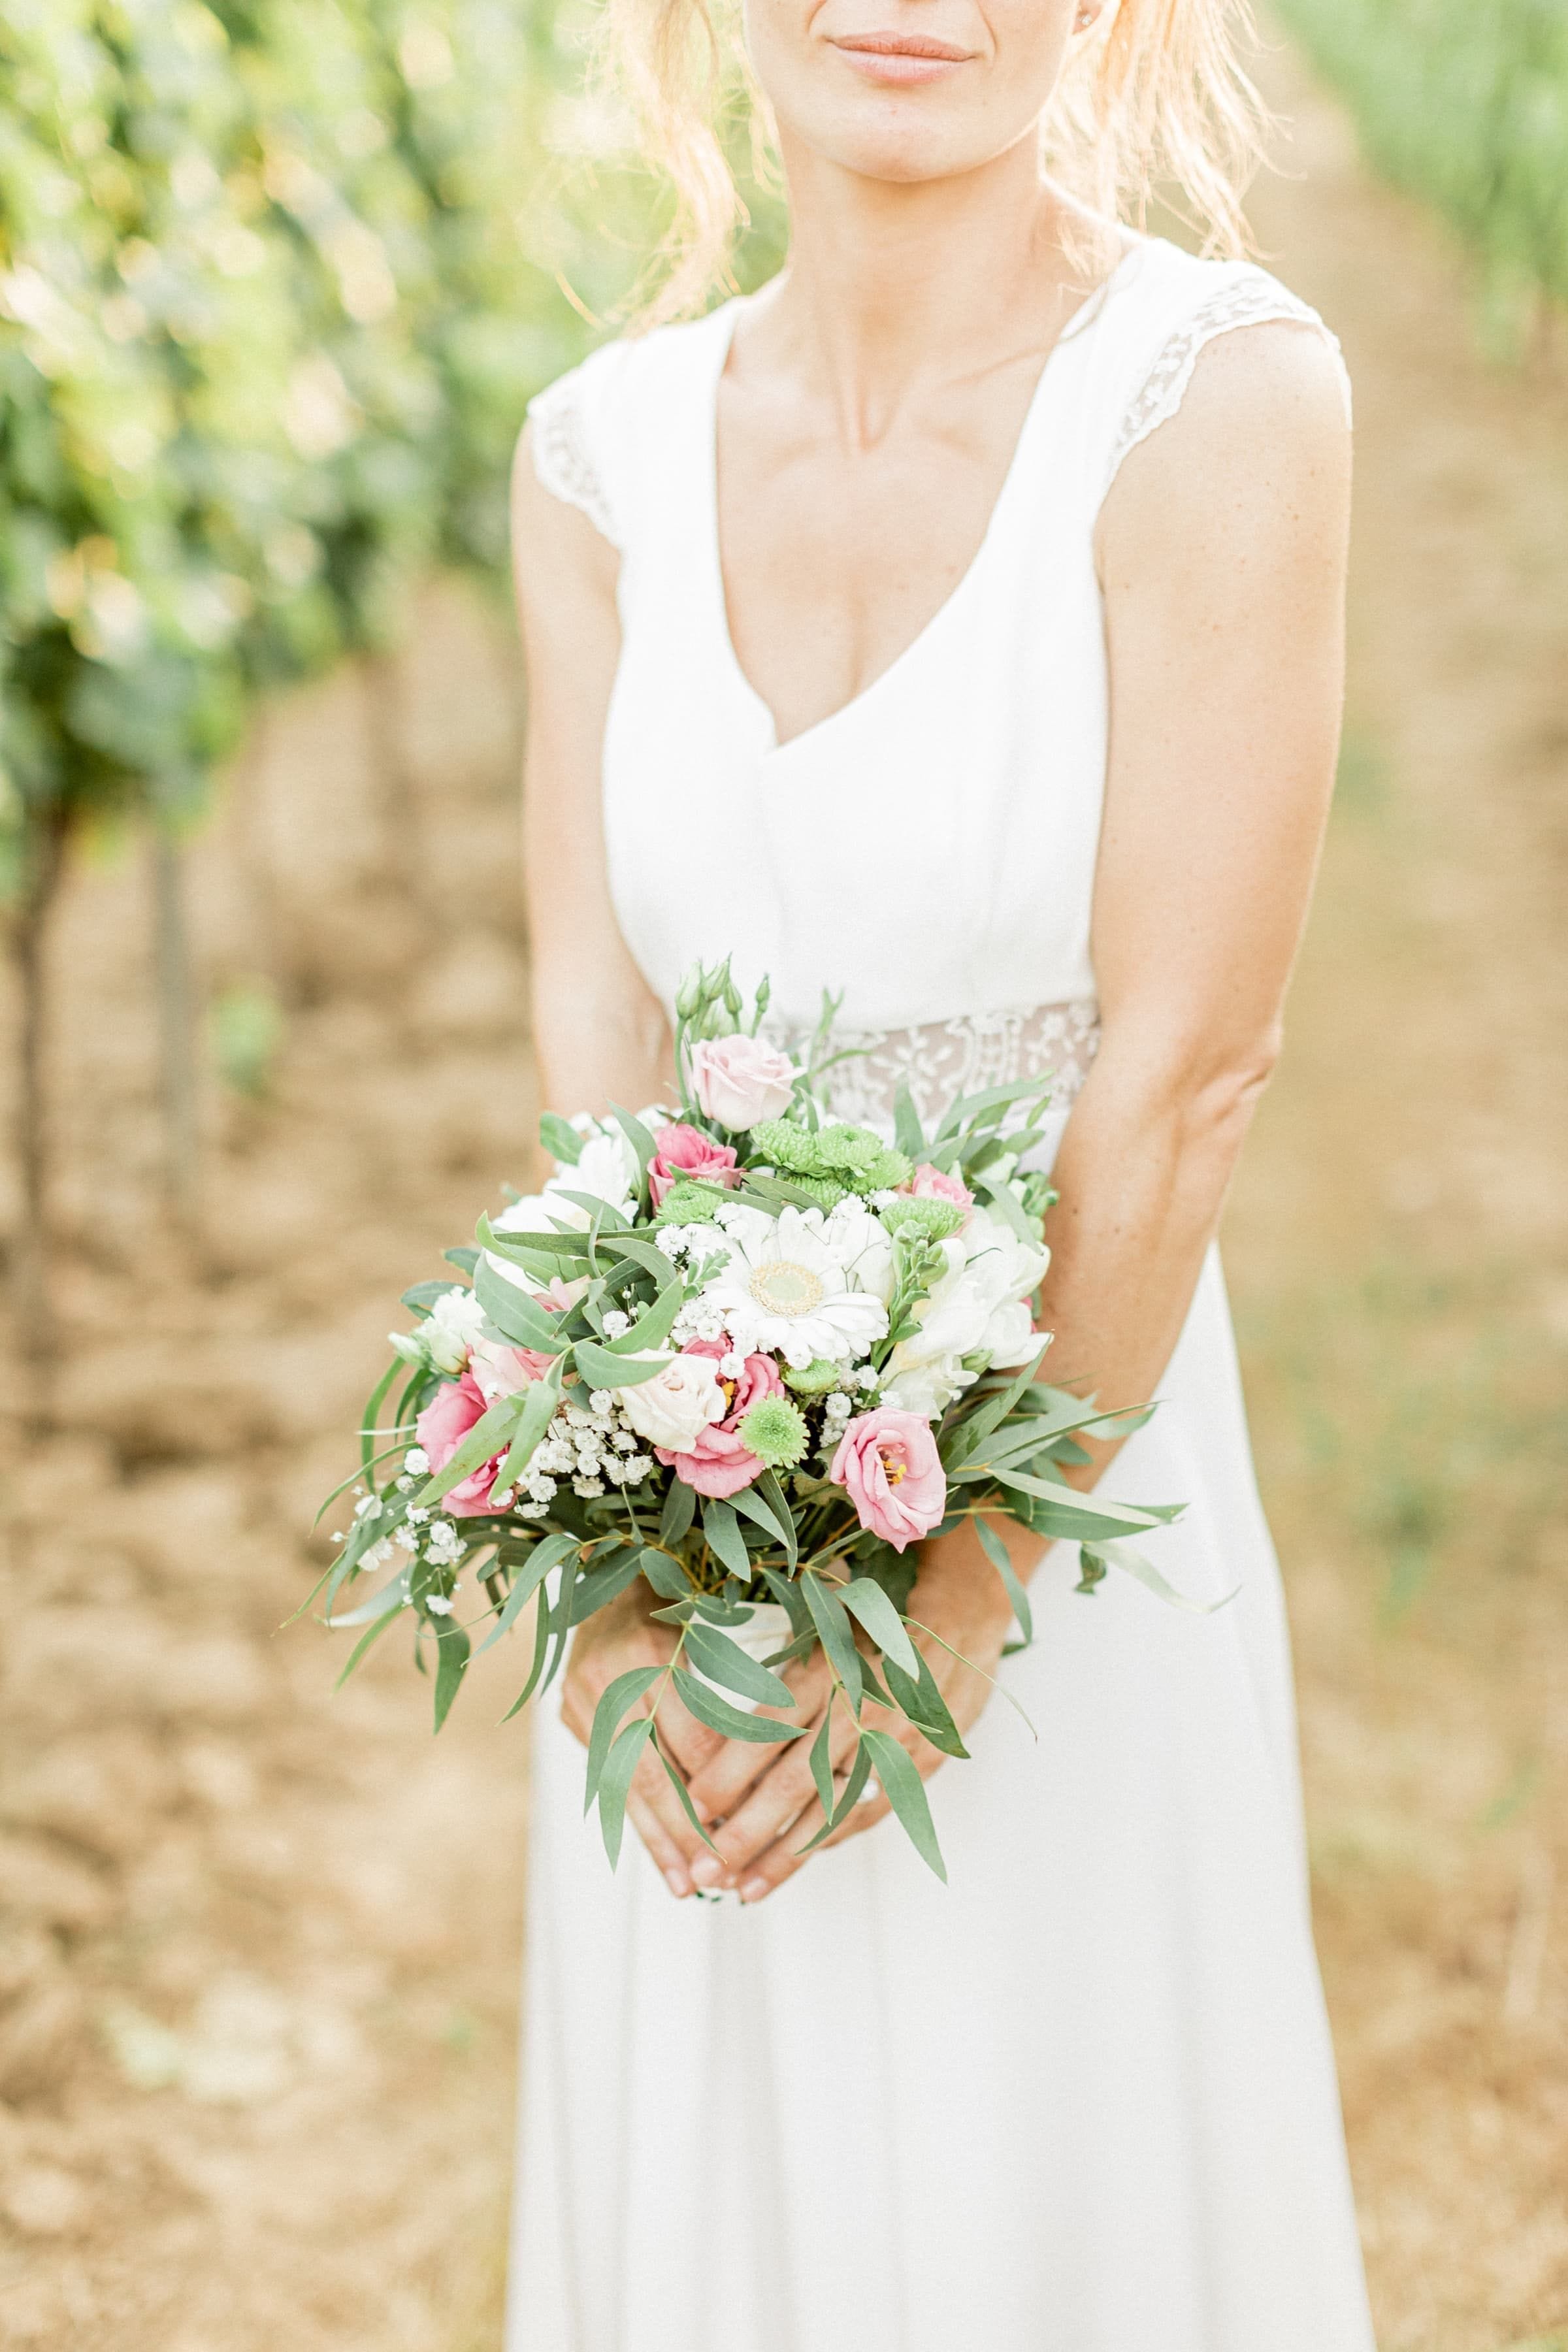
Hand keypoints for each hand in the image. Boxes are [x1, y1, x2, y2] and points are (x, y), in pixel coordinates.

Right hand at [559, 1579, 730, 1897]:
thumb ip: (732, 1693)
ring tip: (690, 1886)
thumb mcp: (712, 1633)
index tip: (757, 1822)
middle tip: (723, 1871)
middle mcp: (606, 1677)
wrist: (607, 1577)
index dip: (725, 1783)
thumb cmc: (680, 1604)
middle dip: (690, 1827)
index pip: (694, 1735)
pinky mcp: (572, 1717)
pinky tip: (665, 1862)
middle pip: (654, 1769)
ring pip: (627, 1786)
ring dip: (660, 1840)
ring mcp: (581, 1700)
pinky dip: (639, 1824)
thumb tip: (773, 1763)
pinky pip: (610, 1783)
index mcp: (648, 1648)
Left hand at [681, 1524, 1015, 1903]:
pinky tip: (797, 1863)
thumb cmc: (873, 1621)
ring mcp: (894, 1742)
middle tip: (707, 1871)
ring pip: (832, 1810)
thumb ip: (780, 1681)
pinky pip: (869, 1811)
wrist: (961, 1615)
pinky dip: (831, 1839)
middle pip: (794, 1783)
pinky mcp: (920, 1763)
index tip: (693, 1804)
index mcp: (827, 1670)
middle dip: (745, 1833)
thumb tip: (716, 1731)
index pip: (767, 1732)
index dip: (728, 1773)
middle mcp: (858, 1709)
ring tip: (745, 1889)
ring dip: (786, 1855)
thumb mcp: (821, 1633)